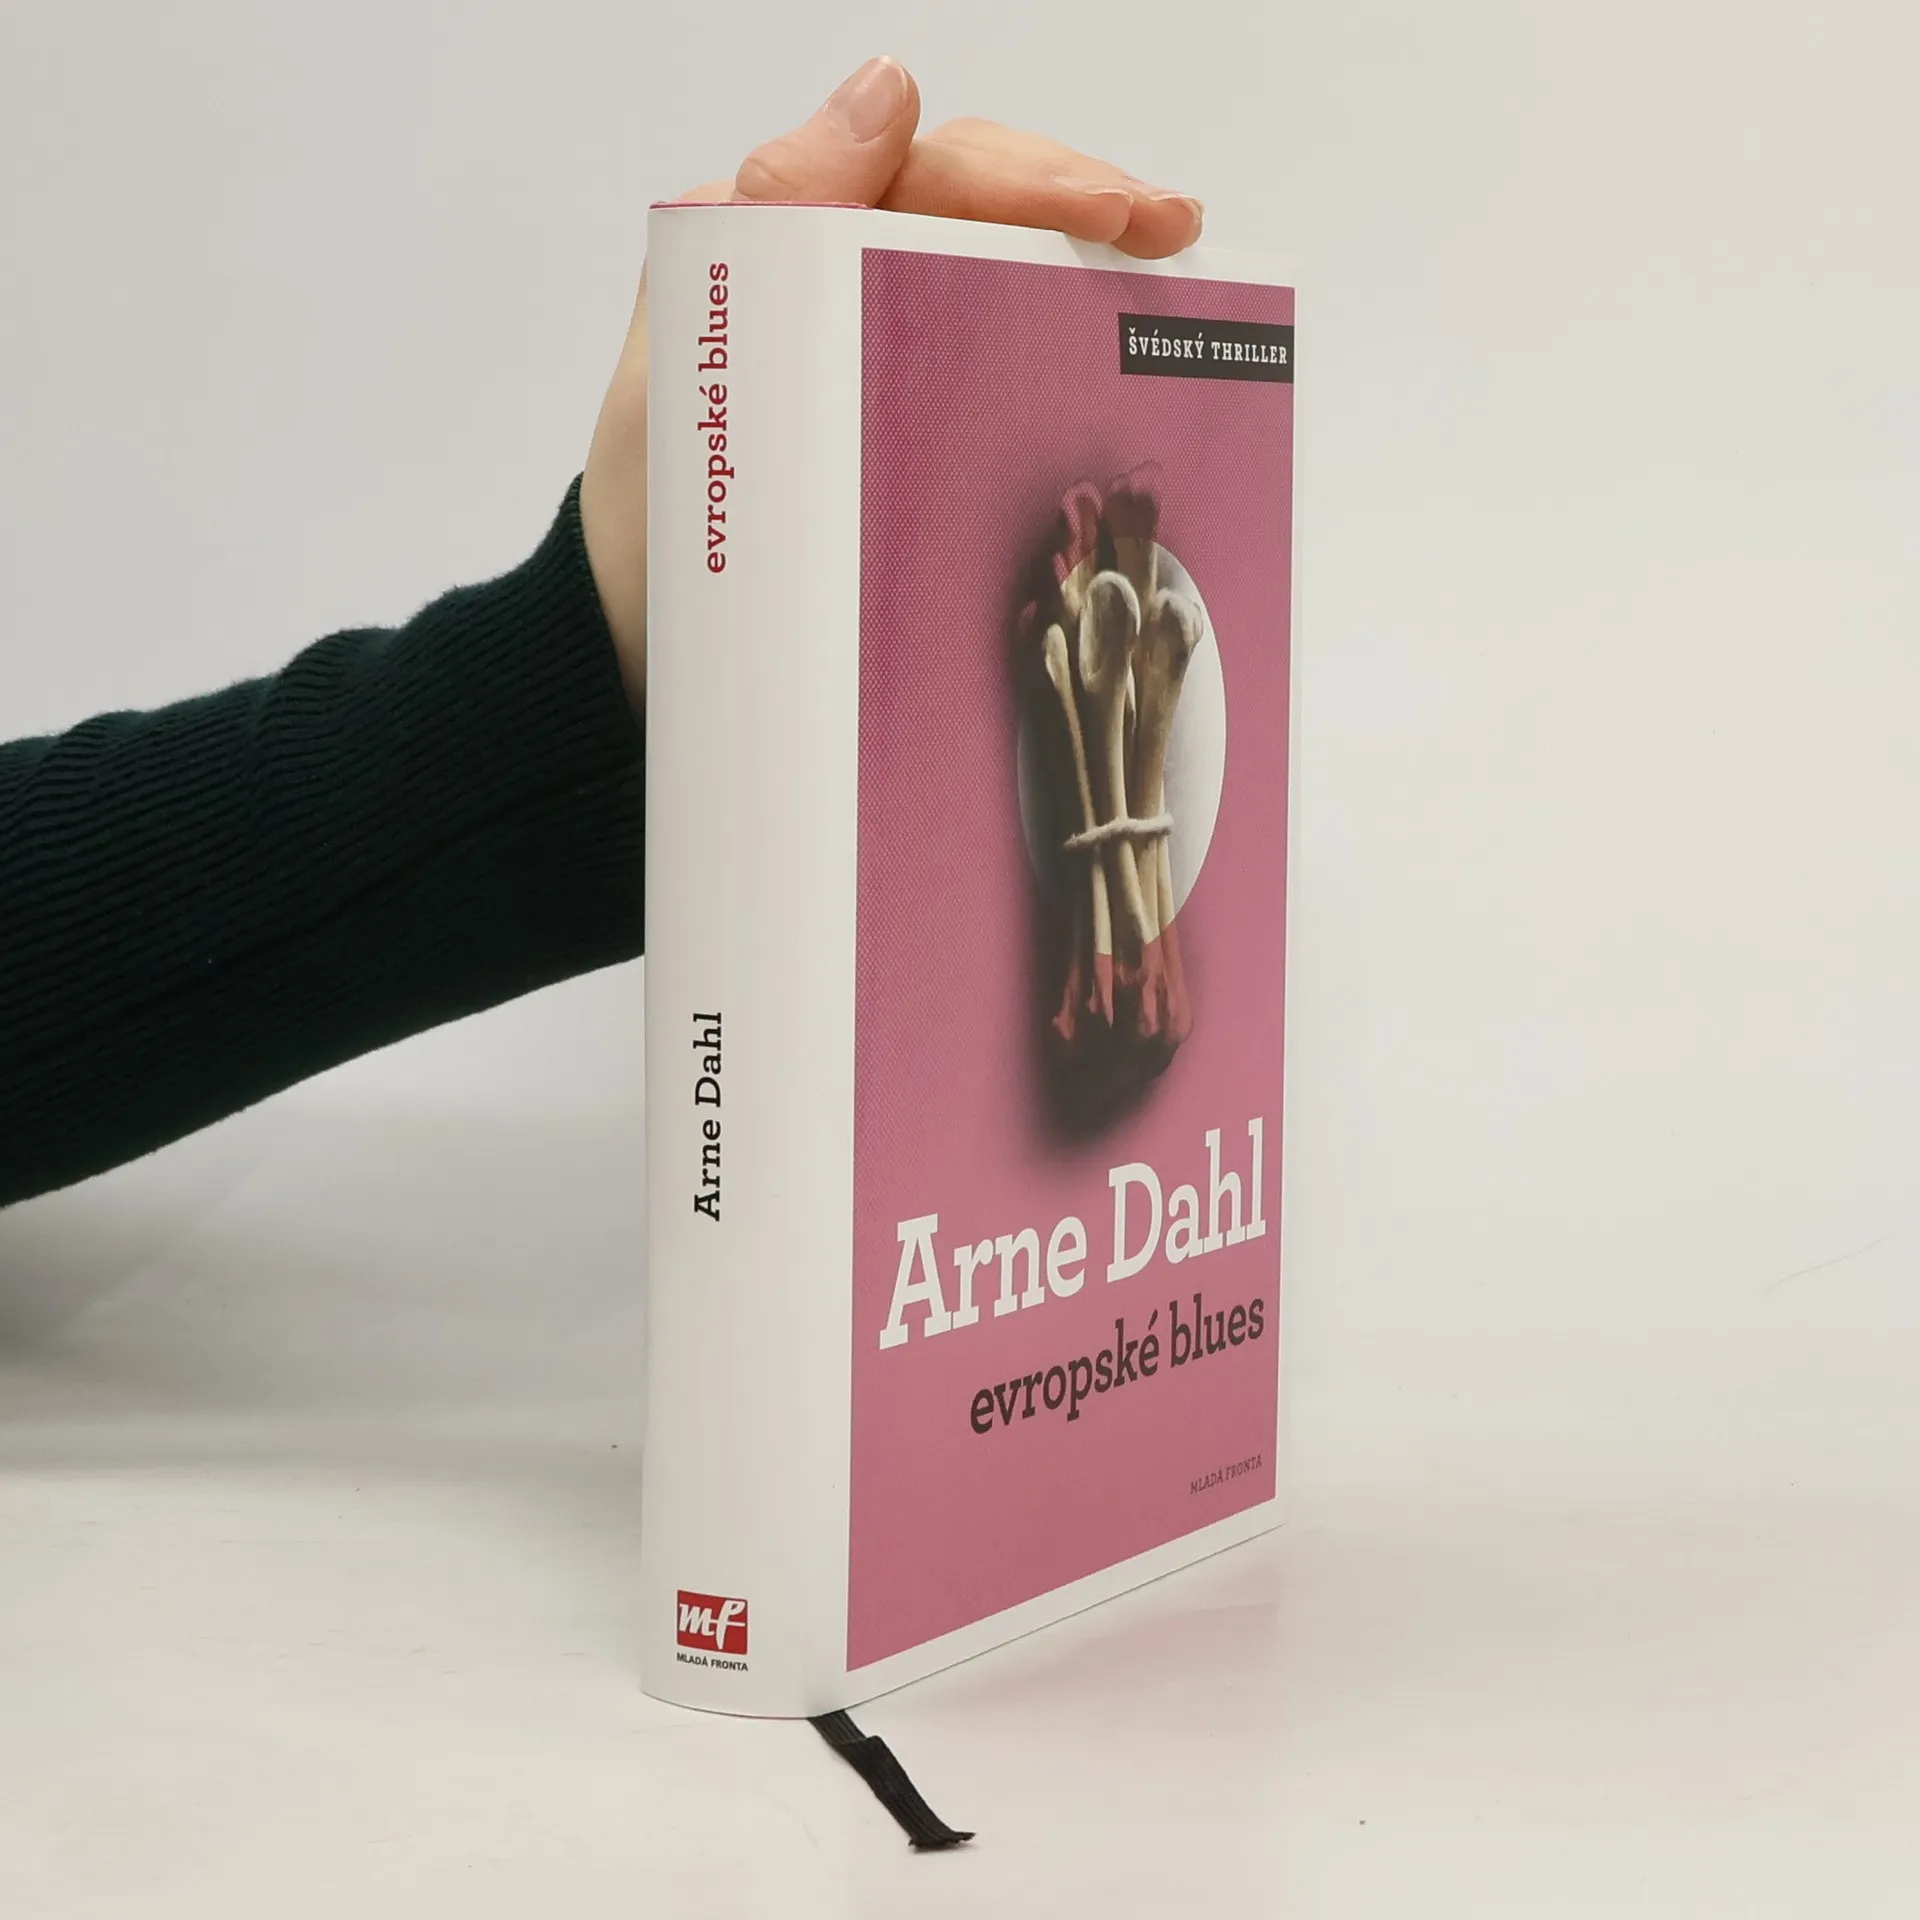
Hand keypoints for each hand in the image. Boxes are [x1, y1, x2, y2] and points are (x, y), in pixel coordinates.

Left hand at [579, 57, 1206, 718]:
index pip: (928, 172)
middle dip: (1081, 208)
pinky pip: (984, 361)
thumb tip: (886, 89)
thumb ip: (763, 222)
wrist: (640, 646)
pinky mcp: (896, 425)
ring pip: (993, 277)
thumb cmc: (649, 518)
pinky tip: (1113, 353)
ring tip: (1170, 272)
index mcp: (779, 243)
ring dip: (1082, 269)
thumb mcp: (682, 363)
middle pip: (978, 209)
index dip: (1031, 178)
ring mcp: (871, 351)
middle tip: (1173, 234)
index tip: (1117, 214)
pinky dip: (1052, 351)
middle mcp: (830, 277)